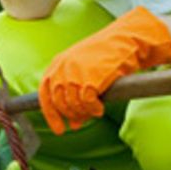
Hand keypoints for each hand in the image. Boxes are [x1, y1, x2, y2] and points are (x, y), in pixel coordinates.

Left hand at [37, 7, 170, 134]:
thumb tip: (73, 124)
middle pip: (59, 102)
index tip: (59, 129)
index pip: (44, 94)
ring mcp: (75, 72)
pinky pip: (87, 103)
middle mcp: (62, 67)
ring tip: (94, 111)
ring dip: (84, 113)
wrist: (125, 40)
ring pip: (73, 105)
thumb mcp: (84, 71)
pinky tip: (99, 108)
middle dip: (71, 115)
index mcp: (57, 63)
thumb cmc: (107, 55)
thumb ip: (74, 94)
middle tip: (83, 119)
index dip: (51, 115)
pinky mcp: (90, 78)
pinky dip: (93, 110)